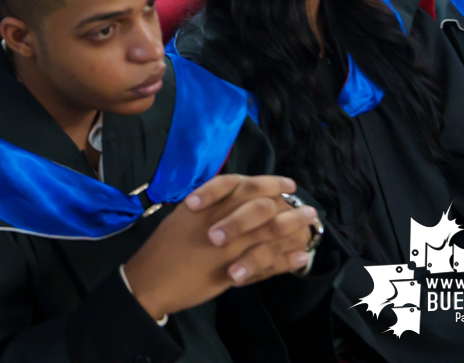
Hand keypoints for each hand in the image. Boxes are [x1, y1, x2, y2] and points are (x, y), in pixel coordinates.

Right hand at [123, 174, 316, 319]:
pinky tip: (301, 256)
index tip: (287, 184)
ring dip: (294, 228)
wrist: (151, 279)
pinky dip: (286, 260)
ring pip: (268, 234)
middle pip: (263, 208)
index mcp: (206, 205)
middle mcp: (219, 222)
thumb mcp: (183, 216)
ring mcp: (228, 248)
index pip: (243, 186)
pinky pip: (266, 264)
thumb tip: (234, 198)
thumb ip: (210, 207)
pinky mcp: (232, 271)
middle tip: (308, 207)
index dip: (269, 183)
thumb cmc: (163, 247)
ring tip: (311, 225)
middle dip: (289, 205)